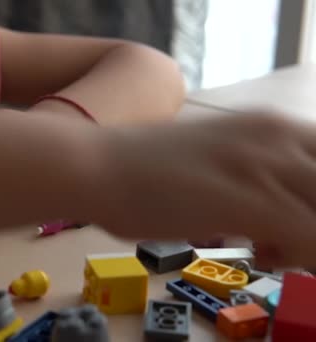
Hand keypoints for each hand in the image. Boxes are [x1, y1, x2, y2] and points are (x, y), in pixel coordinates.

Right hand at [89, 112, 315, 267]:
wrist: (96, 167)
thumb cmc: (140, 170)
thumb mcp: (210, 162)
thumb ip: (248, 178)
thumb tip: (270, 214)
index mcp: (271, 125)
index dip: (315, 198)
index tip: (297, 220)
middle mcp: (278, 136)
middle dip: (314, 217)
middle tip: (290, 239)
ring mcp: (266, 166)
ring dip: (311, 240)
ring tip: (276, 250)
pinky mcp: (252, 200)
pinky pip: (313, 237)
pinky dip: (303, 257)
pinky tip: (261, 254)